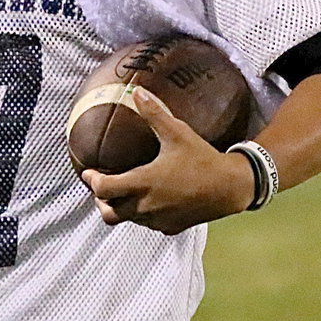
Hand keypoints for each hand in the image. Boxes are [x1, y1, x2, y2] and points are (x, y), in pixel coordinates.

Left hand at [81, 88, 255, 235]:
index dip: (92, 181)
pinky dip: (142, 215)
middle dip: (100, 201)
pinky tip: (149, 201)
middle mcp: (147, 206)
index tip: (89, 172)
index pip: (103, 189)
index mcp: (143, 183)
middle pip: (109, 213)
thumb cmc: (203, 160)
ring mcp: (158, 220)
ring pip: (128, 220)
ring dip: (121, 208)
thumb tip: (137, 92)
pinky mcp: (171, 227)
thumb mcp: (177, 133)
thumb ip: (154, 113)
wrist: (231, 187)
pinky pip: (148, 224)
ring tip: (123, 192)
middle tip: (102, 187)